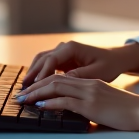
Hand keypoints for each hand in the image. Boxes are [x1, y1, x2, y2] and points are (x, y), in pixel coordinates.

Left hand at [13, 75, 138, 130]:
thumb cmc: (127, 110)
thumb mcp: (105, 103)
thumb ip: (88, 103)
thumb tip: (72, 111)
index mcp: (91, 82)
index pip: (62, 78)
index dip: (44, 82)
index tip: (31, 90)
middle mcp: (88, 84)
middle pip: (55, 79)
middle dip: (35, 86)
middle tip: (21, 94)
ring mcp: (89, 93)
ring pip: (57, 87)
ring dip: (38, 93)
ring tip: (25, 99)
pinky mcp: (91, 105)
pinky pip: (66, 101)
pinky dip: (51, 103)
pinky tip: (41, 106)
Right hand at [21, 40, 138, 86]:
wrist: (115, 59)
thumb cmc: (108, 65)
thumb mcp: (96, 73)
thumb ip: (78, 76)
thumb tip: (60, 82)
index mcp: (72, 48)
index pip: (51, 60)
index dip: (40, 74)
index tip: (33, 87)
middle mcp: (64, 47)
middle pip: (42, 60)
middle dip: (32, 75)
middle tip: (23, 91)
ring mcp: (62, 52)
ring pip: (41, 61)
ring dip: (32, 74)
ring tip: (25, 89)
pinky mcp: (62, 59)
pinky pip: (46, 65)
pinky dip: (38, 74)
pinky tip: (34, 86)